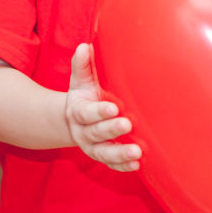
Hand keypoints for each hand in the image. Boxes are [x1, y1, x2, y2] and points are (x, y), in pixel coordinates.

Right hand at [64, 43, 140, 171]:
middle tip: (127, 124)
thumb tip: (84, 46)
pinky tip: (137, 165)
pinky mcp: (104, 157)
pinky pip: (112, 165)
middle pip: (95, 133)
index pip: (86, 113)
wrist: (74, 121)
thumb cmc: (84, 95)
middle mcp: (83, 132)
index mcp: (77, 111)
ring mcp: (93, 147)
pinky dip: (123, 166)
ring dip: (120, 154)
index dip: (99, 111)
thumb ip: (82, 65)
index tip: (113, 107)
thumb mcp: (81, 81)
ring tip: (137, 153)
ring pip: (104, 154)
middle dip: (111, 130)